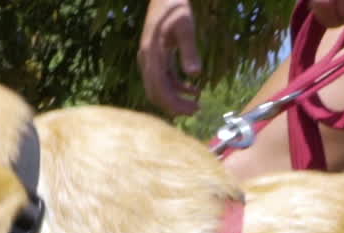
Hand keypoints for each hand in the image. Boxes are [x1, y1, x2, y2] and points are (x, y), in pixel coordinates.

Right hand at [138, 0, 201, 115]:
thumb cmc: (174, 7)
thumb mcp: (185, 26)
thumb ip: (189, 50)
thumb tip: (196, 74)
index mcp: (152, 55)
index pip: (159, 88)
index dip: (175, 103)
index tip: (193, 110)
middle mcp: (147, 61)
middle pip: (156, 93)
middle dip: (175, 106)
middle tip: (196, 111)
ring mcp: (150, 60)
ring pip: (160, 88)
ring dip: (176, 99)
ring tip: (196, 104)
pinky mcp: (156, 58)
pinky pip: (164, 79)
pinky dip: (177, 87)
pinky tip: (194, 89)